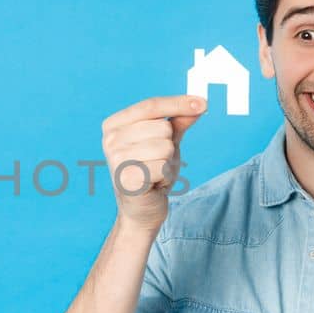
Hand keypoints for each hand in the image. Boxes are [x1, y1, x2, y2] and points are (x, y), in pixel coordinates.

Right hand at [99, 95, 205, 231]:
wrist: (141, 209)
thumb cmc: (151, 172)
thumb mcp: (165, 142)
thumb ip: (178, 121)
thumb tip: (199, 103)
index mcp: (114, 125)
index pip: (151, 105)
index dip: (178, 103)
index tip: (203, 103)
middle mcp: (110, 139)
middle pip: (162, 127)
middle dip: (169, 146)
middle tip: (157, 162)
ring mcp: (116, 159)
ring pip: (165, 147)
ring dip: (168, 163)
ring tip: (155, 173)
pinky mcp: (126, 178)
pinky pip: (163, 166)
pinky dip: (165, 176)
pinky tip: (154, 183)